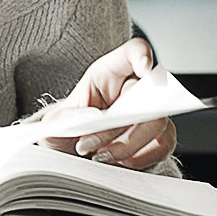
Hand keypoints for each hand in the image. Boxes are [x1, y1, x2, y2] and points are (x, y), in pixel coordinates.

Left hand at [38, 38, 176, 169]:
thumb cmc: (65, 133)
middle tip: (92, 144)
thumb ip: (64, 118)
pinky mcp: (156, 138)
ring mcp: (148, 114)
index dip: (143, 56)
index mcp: (107, 74)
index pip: (133, 52)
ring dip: (128, 144)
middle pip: (146, 96)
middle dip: (121, 124)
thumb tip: (92, 117)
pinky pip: (163, 145)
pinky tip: (120, 163)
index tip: (145, 69)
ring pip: (156, 122)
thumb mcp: (53, 125)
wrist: (71, 159)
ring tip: (99, 156)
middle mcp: (131, 90)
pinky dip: (143, 157)